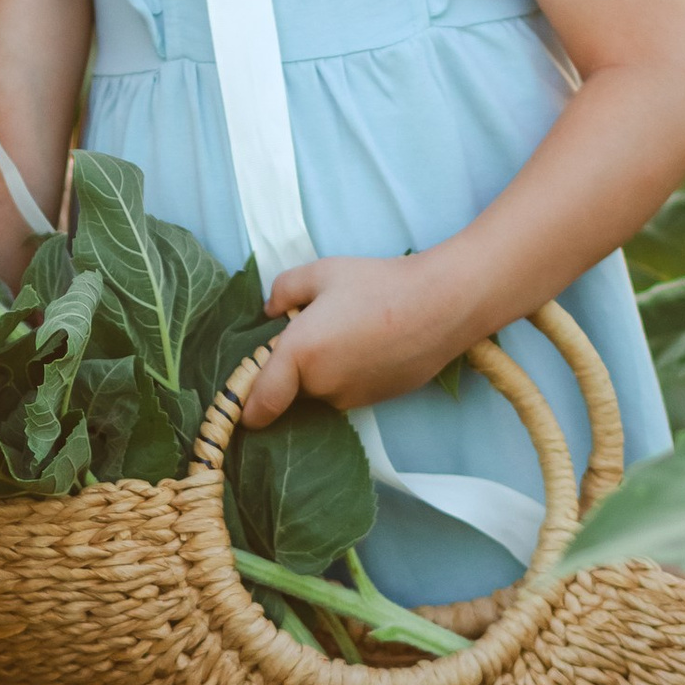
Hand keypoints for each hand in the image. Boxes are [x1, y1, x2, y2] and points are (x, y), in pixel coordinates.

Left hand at [239, 253, 464, 427]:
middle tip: (317, 330)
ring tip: (352, 331)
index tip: (243, 412)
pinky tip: (372, 345)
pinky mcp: (377, 401)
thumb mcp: (321, 272)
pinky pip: (349, 391)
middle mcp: (321, 386)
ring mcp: (351, 398)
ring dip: (325, 371)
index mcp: (299, 356)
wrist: (442, 304)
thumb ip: (283, 290)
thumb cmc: (377, 284)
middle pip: (293, 390)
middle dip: (295, 369)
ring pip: (322, 390)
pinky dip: (351, 375)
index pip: (261, 403)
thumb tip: (269, 312)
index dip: (248, 411)